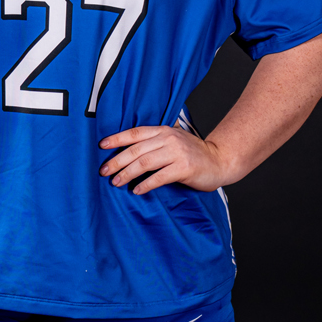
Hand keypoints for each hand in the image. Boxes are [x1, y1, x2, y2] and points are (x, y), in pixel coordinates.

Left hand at [98, 124, 225, 194]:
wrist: (220, 161)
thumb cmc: (193, 154)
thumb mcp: (173, 141)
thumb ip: (155, 142)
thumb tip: (128, 152)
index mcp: (163, 131)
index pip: (135, 133)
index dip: (117, 139)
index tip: (101, 146)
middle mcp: (169, 139)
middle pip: (136, 150)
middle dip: (117, 161)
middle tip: (103, 171)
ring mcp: (177, 153)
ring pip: (145, 163)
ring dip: (127, 173)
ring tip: (116, 182)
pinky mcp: (184, 168)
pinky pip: (159, 177)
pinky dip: (145, 184)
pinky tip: (136, 190)